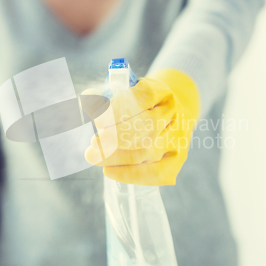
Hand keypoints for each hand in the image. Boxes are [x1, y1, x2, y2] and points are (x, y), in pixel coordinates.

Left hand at [84, 69, 199, 185]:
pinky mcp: (176, 160)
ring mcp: (178, 138)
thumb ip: (104, 95)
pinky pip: (155, 173)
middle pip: (147, 127)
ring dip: (117, 157)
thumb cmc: (138, 105)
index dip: (119, 110)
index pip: (143, 98)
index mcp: (162, 92)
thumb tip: (87, 98)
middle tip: (93, 143)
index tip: (97, 120)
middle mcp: (174, 115)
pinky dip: (129, 174)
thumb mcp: (123, 92)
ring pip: (150, 151)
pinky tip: (108, 170)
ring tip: (94, 156)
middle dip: (116, 137)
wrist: (166, 117)